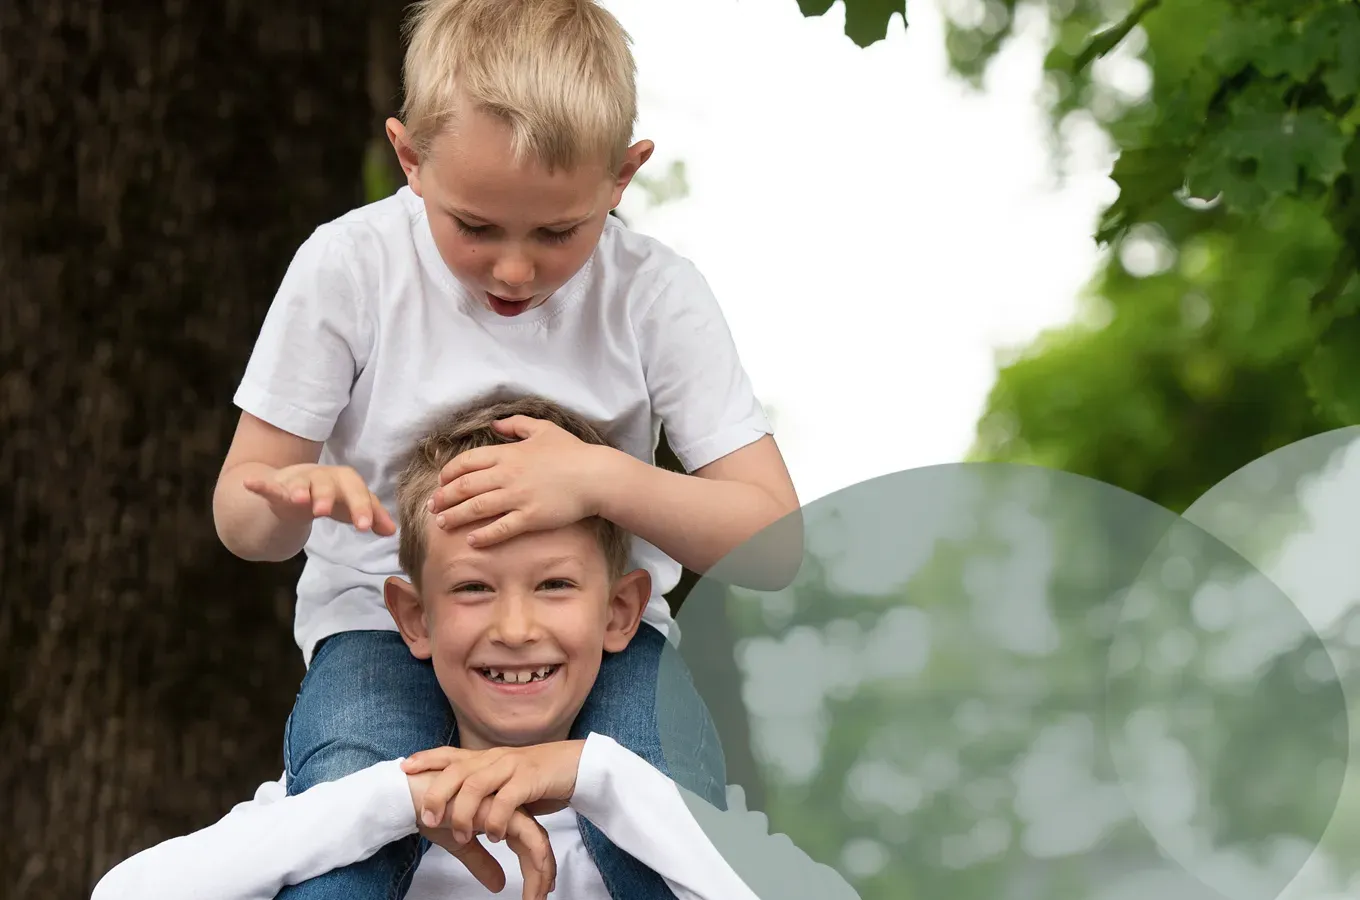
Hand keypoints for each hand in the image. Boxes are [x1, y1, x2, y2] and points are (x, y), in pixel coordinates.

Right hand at [242, 463, 394, 534]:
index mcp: (345, 482)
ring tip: (299, 498)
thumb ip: (372, 517)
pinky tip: (251, 483)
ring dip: (300, 490)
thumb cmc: (332, 498)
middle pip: (328, 484)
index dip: (363, 508)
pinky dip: (259, 485)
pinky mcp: (277, 489)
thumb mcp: (351, 507)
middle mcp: (322, 478)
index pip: (357, 492)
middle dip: (328, 497)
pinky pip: (268, 486)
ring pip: (300, 484)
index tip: (367, 527)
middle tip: (326, 511)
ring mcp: (299, 482)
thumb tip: (392, 530)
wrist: (297, 489)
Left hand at [403, 742, 584, 843]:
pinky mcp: (530, 779)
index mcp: (487, 757)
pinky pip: (507, 799)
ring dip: (465, 812)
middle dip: (438, 794)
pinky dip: (497, 819)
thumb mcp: (505, 779)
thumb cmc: (538, 776)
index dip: (427, 759)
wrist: (576, 764)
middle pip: (457, 771)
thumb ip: (484, 787)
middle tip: (429, 819)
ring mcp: (512, 767)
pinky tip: (496, 836)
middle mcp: (495, 758)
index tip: (404, 768)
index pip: (451, 754)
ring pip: (477, 785)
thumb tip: (458, 801)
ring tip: (462, 836)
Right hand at [414, 791, 556, 899]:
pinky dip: (534, 858)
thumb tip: (498, 886)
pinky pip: (527, 835)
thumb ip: (482, 862)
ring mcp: (506, 806)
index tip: (540, 891)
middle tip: (542, 897)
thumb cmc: (431, 811)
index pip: (528, 841)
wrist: (411, 794)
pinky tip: (531, 877)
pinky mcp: (501, 808)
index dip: (537, 867)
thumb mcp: (460, 845)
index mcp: (500, 814)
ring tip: (537, 897)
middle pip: (537, 841)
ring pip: (537, 840)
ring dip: (541, 871)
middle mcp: (507, 808)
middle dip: (544, 872)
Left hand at [429, 416, 610, 546]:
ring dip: (455, 517)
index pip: (467, 462)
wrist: (596, 476)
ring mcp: (518, 497)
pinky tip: (472, 541)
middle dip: (444, 498)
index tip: (441, 483)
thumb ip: (516, 424)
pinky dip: (483, 536)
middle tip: (432, 507)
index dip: (449, 473)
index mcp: (508, 453)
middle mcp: (507, 475)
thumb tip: (495, 424)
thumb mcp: (544, 429)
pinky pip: (500, 529)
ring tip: (442, 524)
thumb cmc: (572, 452)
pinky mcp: (530, 517)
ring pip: (476, 508)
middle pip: (464, 487)